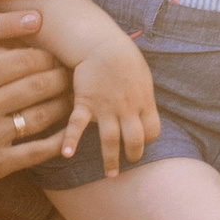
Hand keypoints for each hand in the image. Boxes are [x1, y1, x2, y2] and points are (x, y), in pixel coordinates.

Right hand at [0, 44, 73, 202]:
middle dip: (62, 76)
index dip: (47, 56)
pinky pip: (38, 150)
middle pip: (40, 84)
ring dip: (65, 104)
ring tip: (73, 98)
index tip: (55, 57)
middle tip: (72, 74)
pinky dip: (60, 141)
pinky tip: (71, 132)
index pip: (24, 59)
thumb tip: (17, 43)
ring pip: (43, 114)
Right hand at [62, 32, 159, 177]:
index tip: (143, 142)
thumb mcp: (142, 76)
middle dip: (133, 155)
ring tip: (111, 175)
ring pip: (110, 140)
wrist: (101, 44)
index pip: (153, 130)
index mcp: (143, 101)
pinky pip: (78, 125)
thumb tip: (145, 109)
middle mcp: (127, 109)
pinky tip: (67, 154)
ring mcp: (106, 108)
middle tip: (129, 163)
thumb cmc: (123, 57)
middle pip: (134, 140)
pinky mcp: (85, 103)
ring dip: (110, 160)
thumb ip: (143, 95)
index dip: (149, 139)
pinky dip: (71, 140)